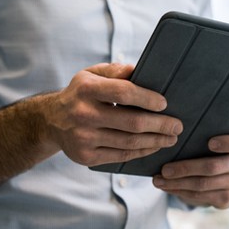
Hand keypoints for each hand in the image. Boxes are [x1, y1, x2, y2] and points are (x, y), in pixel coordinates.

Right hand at [42, 63, 182, 165]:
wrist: (51, 121)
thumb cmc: (79, 94)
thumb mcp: (91, 75)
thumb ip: (115, 71)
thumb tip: (142, 72)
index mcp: (86, 89)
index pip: (124, 92)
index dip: (147, 98)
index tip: (165, 104)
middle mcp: (83, 114)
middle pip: (131, 122)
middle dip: (160, 125)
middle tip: (177, 126)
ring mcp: (83, 138)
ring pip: (129, 142)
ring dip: (155, 141)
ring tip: (171, 138)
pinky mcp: (86, 157)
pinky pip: (121, 156)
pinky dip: (141, 152)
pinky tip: (153, 147)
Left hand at [152, 133, 228, 208]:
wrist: (222, 178)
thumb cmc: (208, 152)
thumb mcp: (208, 141)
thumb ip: (199, 136)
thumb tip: (171, 134)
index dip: (228, 143)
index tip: (210, 143)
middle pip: (212, 167)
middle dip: (185, 168)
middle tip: (164, 169)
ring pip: (202, 184)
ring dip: (176, 183)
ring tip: (158, 180)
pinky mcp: (226, 200)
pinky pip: (199, 196)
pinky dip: (178, 191)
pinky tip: (166, 187)